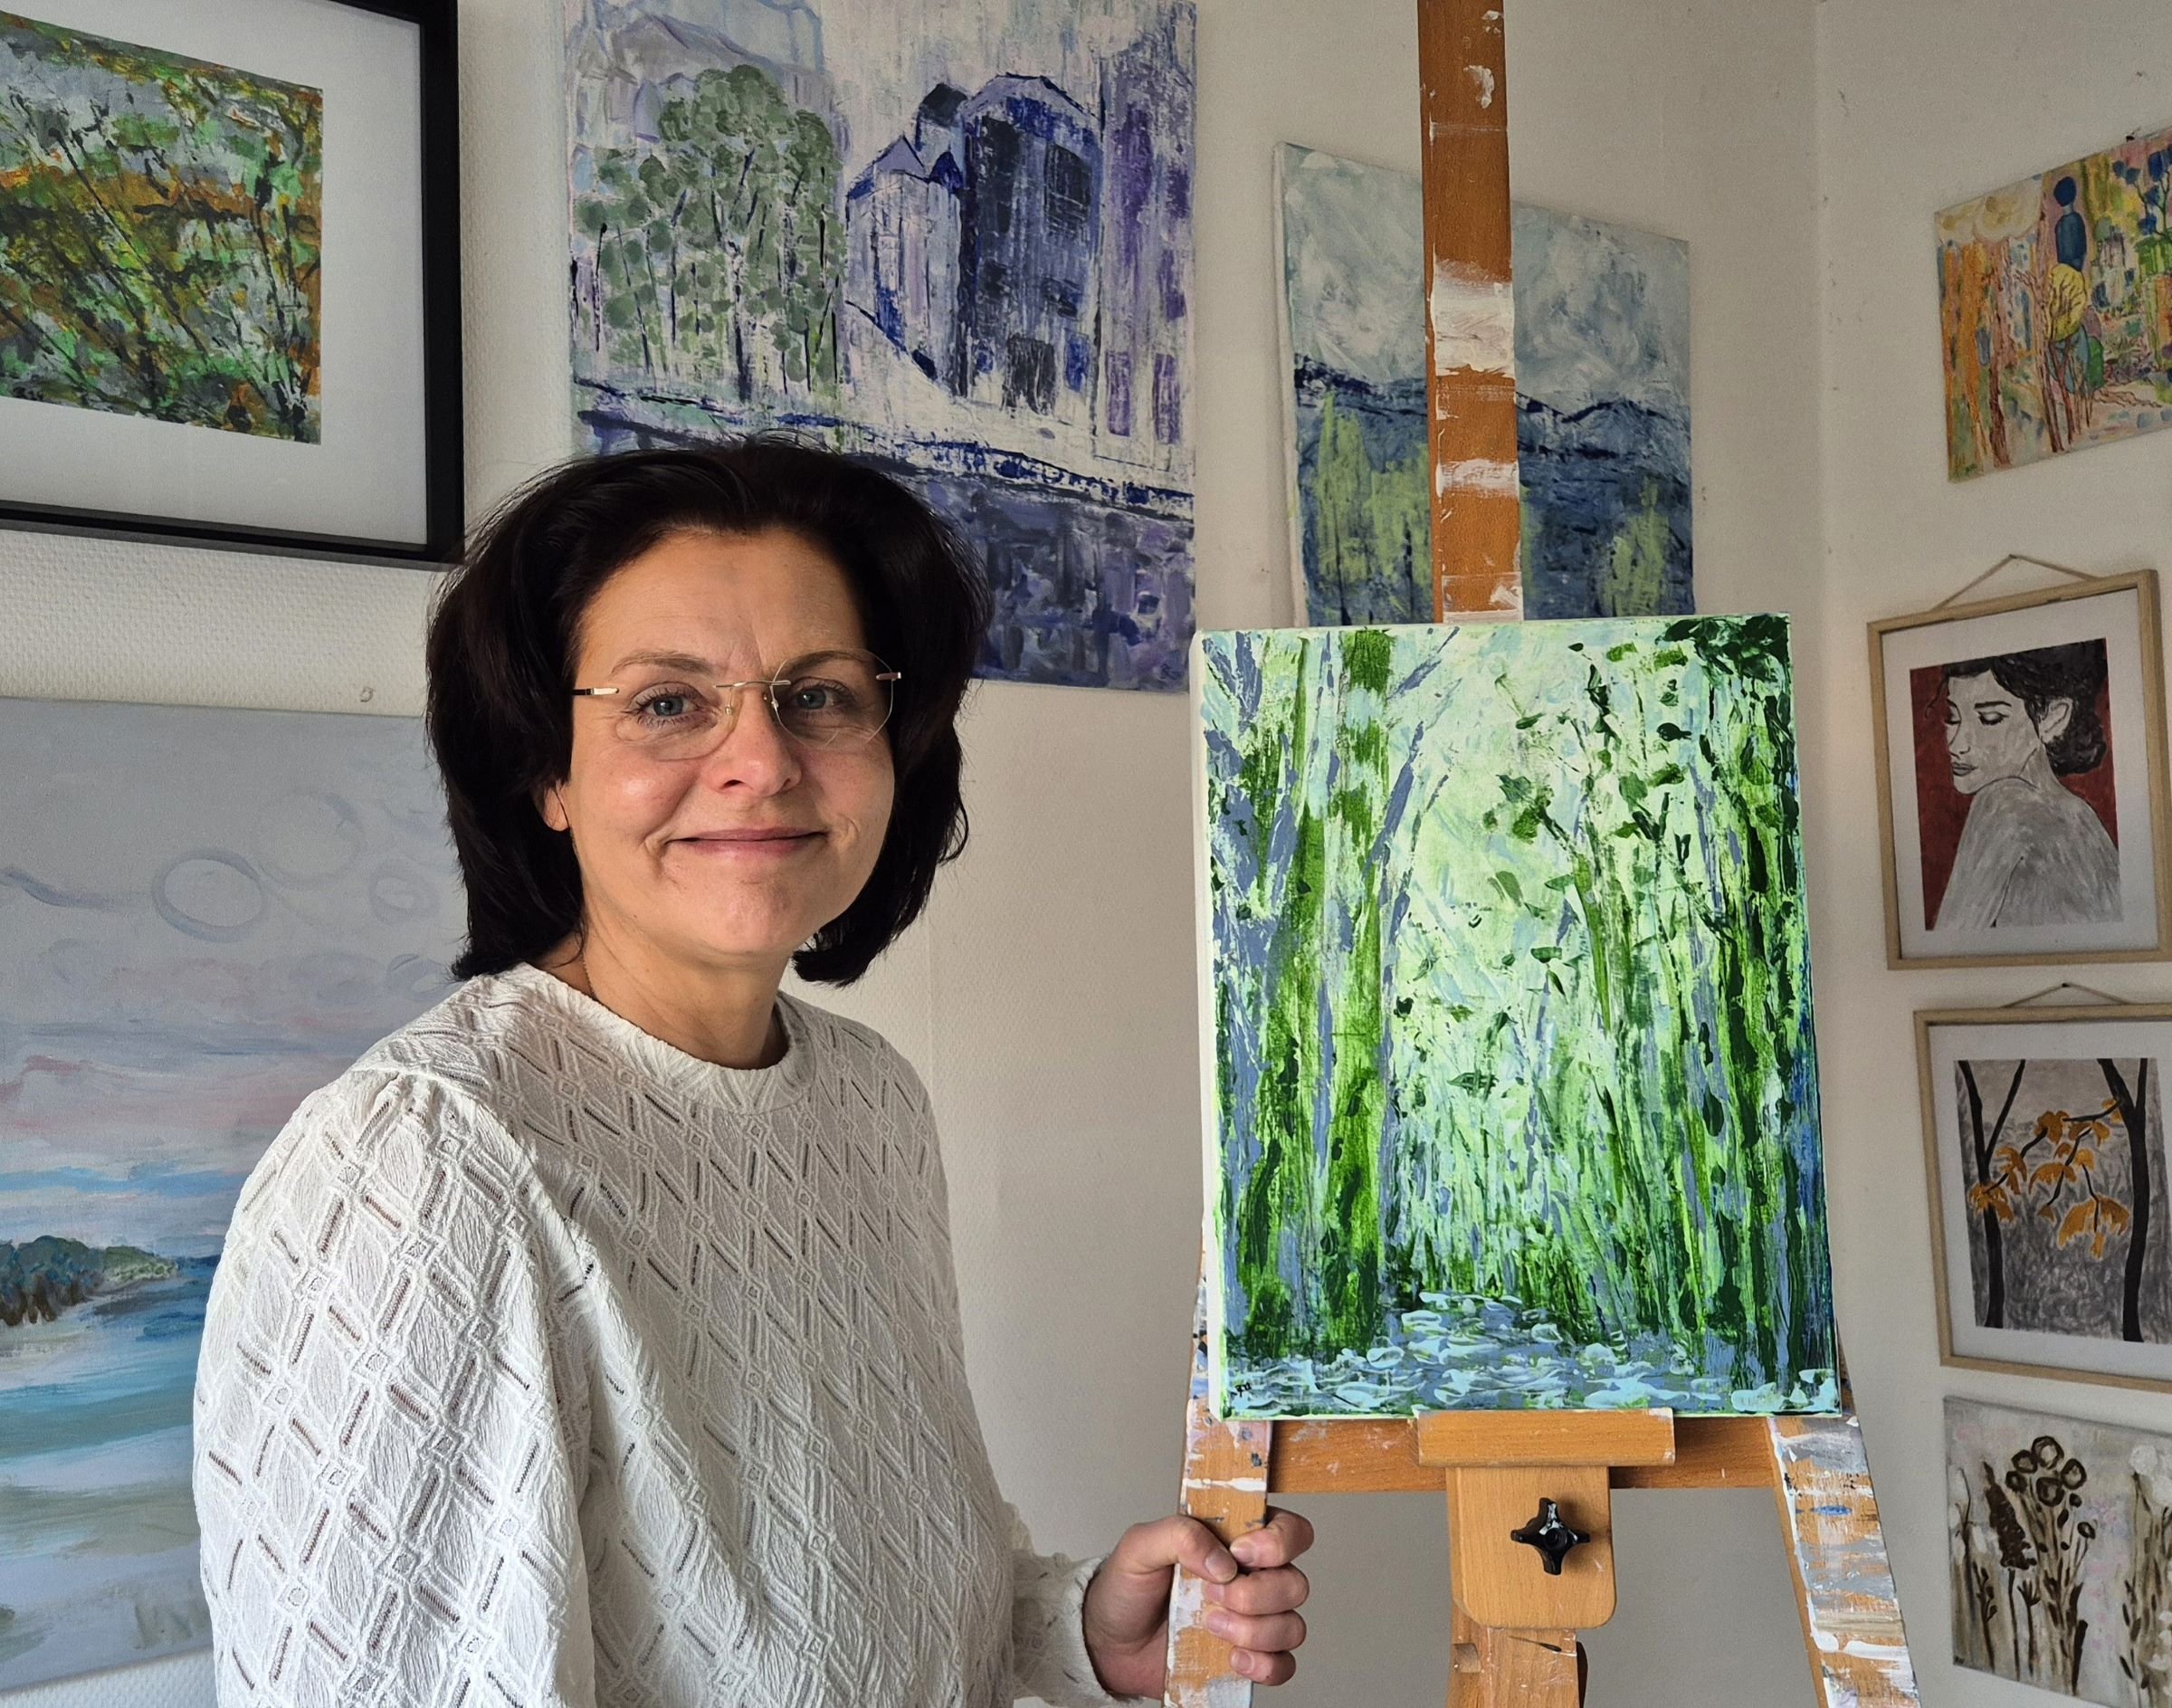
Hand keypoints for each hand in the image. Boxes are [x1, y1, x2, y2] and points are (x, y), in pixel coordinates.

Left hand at [1081, 1507, 1313, 1696]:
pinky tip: (1230, 1658)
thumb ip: (1179, 1534)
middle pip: (1296, 1583)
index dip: (1279, 1542)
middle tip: (1212, 1595)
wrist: (1109, 1642)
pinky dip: (1263, 1665)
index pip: (1289, 1531)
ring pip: (1292, 1627)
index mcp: (1236, 1540)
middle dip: (1257, 1594)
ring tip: (1210, 1626)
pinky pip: (1282, 1666)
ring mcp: (1254, 1621)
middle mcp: (1254, 1578)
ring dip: (1254, 1630)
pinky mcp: (1248, 1659)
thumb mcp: (1140, 1546)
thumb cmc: (1127, 1587)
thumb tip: (1221, 1560)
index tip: (1241, 1553)